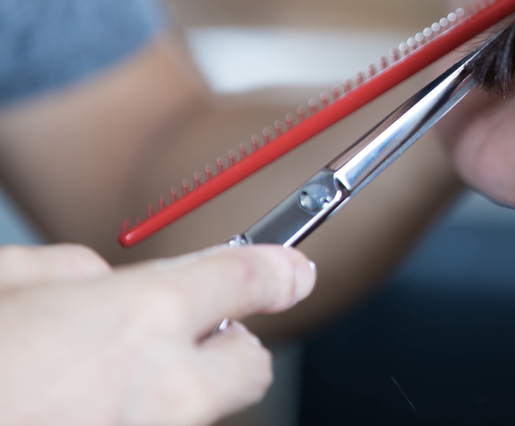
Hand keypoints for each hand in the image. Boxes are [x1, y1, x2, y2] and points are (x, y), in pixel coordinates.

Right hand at [0, 243, 314, 425]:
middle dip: (228, 343)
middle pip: (251, 365)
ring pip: (197, 415)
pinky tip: (67, 409)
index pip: (245, 278)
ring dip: (170, 394)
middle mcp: (158, 392)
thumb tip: (95, 279)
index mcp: (135, 319)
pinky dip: (128, 422)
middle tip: (180, 333)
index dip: (272, 269)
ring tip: (88, 384)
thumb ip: (60, 271)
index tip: (287, 270)